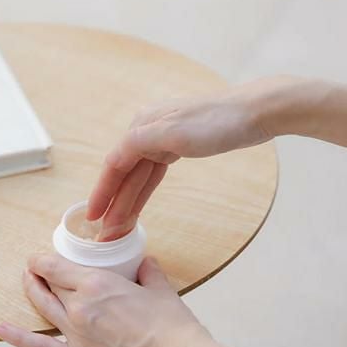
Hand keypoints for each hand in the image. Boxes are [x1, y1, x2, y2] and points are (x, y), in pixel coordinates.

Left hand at [0, 255, 207, 346]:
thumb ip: (147, 271)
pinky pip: (42, 346)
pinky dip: (19, 337)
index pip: (56, 266)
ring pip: (44, 307)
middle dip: (39, 274)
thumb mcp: (159, 287)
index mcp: (96, 283)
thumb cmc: (170, 325)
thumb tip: (145, 263)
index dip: (41, 260)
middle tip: (36, 269)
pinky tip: (1, 328)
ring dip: (32, 292)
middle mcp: (79, 306)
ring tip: (26, 282)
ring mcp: (76, 334)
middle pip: (49, 285)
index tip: (37, 257)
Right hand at [87, 82, 272, 237]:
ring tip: (118, 227)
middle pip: (126, 173)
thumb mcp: (174, 131)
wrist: (254, 112)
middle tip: (107, 234)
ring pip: (140, 176)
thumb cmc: (216, 122)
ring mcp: (163, 139)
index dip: (102, 192)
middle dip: (116, 203)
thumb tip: (112, 158)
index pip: (115, 164)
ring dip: (129, 201)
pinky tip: (137, 203)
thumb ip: (139, 142)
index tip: (92, 217)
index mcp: (142, 125)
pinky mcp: (178, 146)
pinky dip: (144, 190)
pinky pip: (154, 173)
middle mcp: (148, 131)